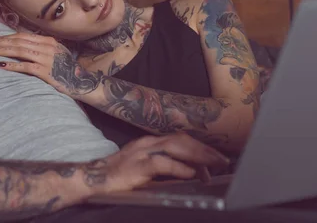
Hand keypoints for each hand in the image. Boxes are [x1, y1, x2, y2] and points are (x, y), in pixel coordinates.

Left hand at [0, 32, 102, 98]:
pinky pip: (25, 66)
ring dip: (3, 50)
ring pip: (20, 51)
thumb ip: (41, 47)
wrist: (81, 83)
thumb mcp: (55, 53)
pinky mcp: (45, 72)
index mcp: (49, 41)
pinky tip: (1, 65)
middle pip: (19, 41)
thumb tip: (20, 44)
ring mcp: (47, 59)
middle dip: (1, 41)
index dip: (7, 36)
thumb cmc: (65, 69)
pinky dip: (12, 65)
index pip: (23, 35)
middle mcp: (48, 47)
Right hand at [97, 133, 228, 193]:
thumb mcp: (144, 167)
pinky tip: (191, 173)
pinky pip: (161, 163)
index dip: (200, 147)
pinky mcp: (137, 166)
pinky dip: (179, 167)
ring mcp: (141, 152)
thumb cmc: (119, 176)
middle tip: (223, 161)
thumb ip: (165, 167)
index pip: (180, 139)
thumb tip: (191, 172)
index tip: (216, 157)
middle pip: (182, 140)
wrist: (93, 178)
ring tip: (214, 166)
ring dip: (198, 156)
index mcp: (150, 143)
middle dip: (204, 149)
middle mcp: (147, 143)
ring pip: (175, 147)